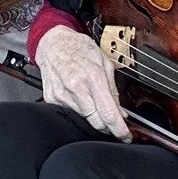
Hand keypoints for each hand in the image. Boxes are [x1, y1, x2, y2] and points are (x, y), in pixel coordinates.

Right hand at [35, 23, 130, 139]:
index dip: (119, 130)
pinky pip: (70, 112)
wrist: (52, 41)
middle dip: (107, 126)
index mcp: (93, 77)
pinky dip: (78, 108)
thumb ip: (113, 89)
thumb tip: (121, 111)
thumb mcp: (104, 62)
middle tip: (112, 121)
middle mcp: (75, 87)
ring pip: (83, 118)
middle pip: (96, 122)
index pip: (108, 113)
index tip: (125, 136)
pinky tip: (78, 95)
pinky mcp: (52, 98)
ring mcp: (61, 94)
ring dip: (92, 114)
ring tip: (91, 97)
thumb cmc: (78, 48)